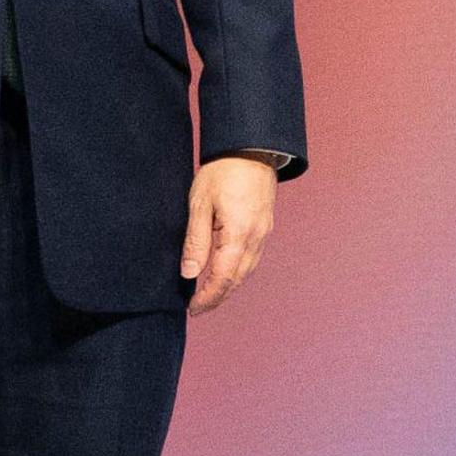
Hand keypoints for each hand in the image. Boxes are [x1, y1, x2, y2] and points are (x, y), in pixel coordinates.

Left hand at [180, 154, 278, 312]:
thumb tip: (189, 274)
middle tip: (199, 308)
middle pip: (236, 280)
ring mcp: (263, 233)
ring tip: (210, 294)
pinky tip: (227, 271)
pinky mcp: (265, 225)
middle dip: (218, 297)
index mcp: (238, 236)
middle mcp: (255, 239)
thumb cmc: (223, 170)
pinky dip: (238, 271)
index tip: (193, 308)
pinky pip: (252, 258)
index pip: (221, 279)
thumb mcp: (199, 205)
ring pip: (246, 271)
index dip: (207, 298)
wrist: (252, 147)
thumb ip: (195, 242)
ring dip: (229, 286)